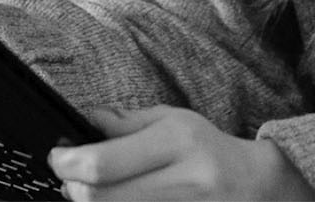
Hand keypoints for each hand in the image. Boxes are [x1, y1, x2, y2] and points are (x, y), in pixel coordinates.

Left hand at [48, 106, 314, 200]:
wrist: (255, 187)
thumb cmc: (208, 151)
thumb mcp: (173, 122)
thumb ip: (126, 123)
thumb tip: (83, 120)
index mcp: (179, 142)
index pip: (102, 162)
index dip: (66, 162)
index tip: (58, 156)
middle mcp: (184, 181)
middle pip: (98, 198)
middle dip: (72, 188)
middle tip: (69, 178)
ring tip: (90, 190)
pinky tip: (113, 199)